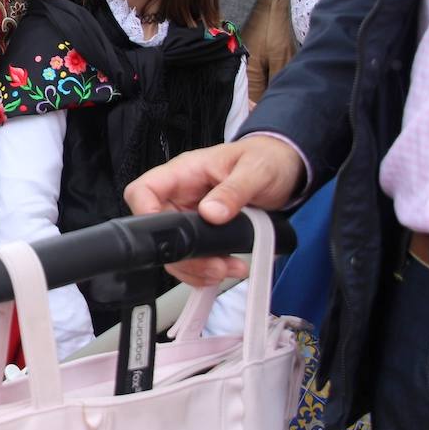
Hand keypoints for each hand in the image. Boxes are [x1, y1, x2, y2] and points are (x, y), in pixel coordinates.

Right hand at [123, 136, 304, 286]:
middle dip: (184, 255)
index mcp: (184, 172)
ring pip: (175, 251)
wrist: (284, 170)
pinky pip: (193, 257)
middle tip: (215, 265)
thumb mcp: (255, 171)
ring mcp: (189, 215)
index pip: (144, 190)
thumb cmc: (266, 159)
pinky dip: (207, 270)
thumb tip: (212, 213)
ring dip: (198, 268)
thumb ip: (234, 191)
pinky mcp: (203, 232)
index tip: (166, 237)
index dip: (145, 213)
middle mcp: (180, 195)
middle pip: (158, 230)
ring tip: (229, 269)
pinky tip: (228, 268)